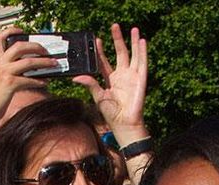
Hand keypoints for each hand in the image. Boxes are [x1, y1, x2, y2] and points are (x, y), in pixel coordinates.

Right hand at [0, 26, 58, 131]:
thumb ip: (7, 69)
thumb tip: (27, 66)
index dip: (10, 31)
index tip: (22, 30)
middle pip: (20, 46)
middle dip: (36, 46)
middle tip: (46, 51)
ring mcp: (4, 73)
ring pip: (29, 62)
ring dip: (44, 62)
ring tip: (53, 64)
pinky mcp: (10, 84)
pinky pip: (30, 79)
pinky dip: (40, 81)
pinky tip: (46, 82)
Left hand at [74, 24, 148, 145]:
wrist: (124, 123)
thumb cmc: (111, 113)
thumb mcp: (98, 97)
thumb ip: (90, 84)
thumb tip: (76, 77)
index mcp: (110, 80)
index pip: (104, 62)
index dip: (101, 51)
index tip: (97, 40)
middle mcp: (121, 76)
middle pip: (120, 53)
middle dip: (117, 40)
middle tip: (114, 26)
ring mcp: (131, 76)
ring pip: (132, 55)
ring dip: (133, 42)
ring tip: (132, 28)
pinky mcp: (140, 79)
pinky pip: (142, 62)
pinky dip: (142, 52)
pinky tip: (142, 41)